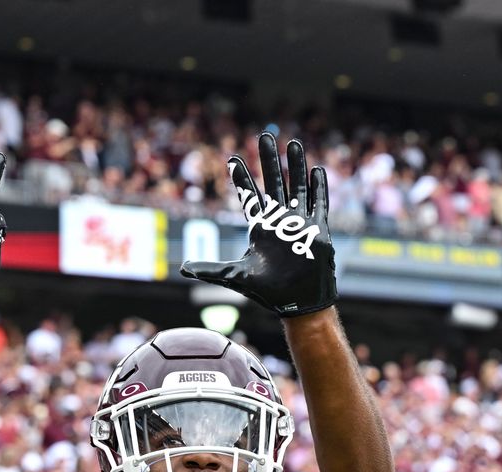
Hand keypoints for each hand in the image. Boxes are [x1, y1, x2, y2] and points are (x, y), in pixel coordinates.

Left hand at [180, 132, 335, 315]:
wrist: (297, 304)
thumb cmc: (267, 292)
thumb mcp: (234, 277)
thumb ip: (210, 270)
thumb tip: (182, 268)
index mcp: (260, 227)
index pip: (249, 196)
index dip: (241, 177)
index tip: (232, 159)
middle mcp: (280, 221)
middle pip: (274, 183)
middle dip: (269, 160)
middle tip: (264, 136)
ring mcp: (299, 223)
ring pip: (298, 187)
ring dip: (295, 166)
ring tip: (292, 143)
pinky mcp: (318, 230)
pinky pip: (319, 204)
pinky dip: (318, 188)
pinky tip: (317, 169)